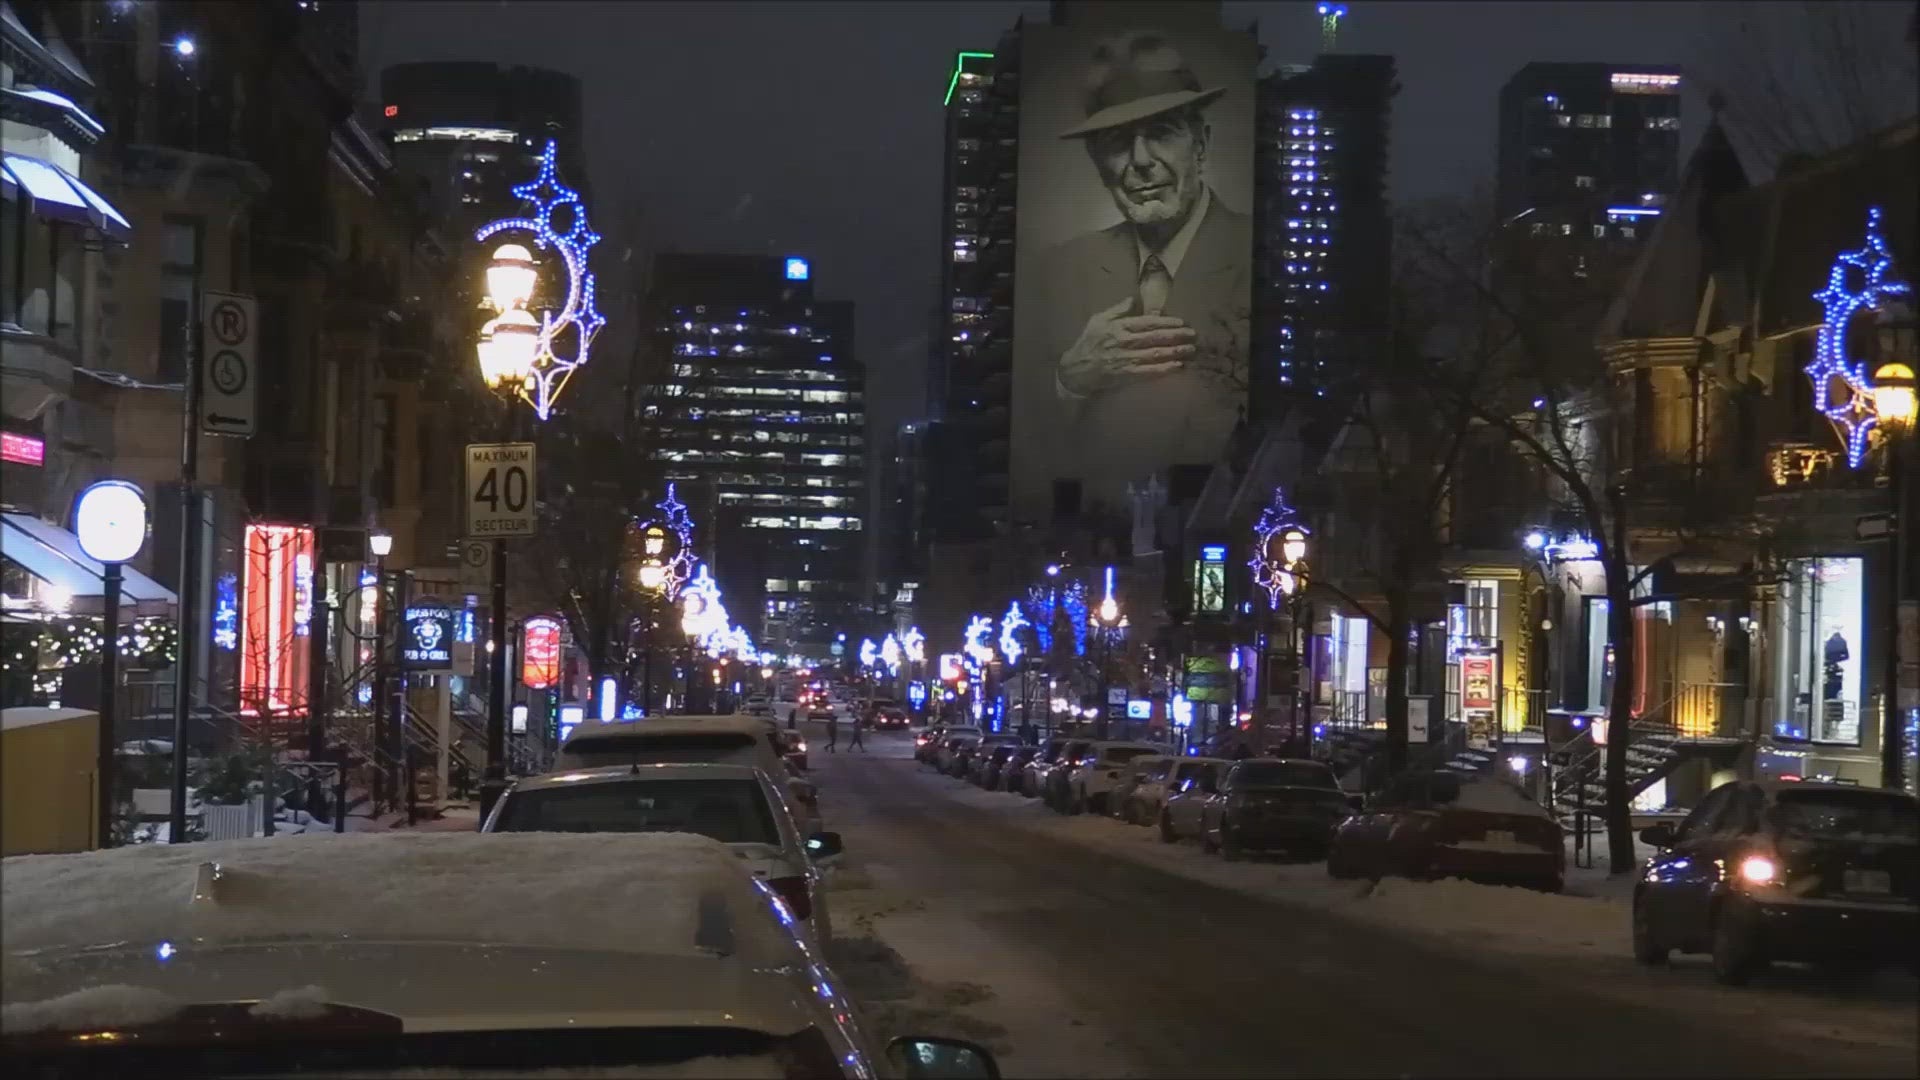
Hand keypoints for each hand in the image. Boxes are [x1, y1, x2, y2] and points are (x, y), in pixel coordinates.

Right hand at [1058, 296, 1195, 396]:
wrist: (1076, 370)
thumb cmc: (1089, 342)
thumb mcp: (1098, 320)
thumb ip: (1117, 309)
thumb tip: (1134, 298)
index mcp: (1119, 327)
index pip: (1147, 322)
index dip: (1166, 321)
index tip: (1182, 322)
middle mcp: (1125, 342)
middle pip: (1156, 338)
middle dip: (1177, 335)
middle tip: (1193, 334)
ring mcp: (1127, 359)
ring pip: (1156, 354)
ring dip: (1176, 351)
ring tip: (1191, 349)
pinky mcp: (1127, 375)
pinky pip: (1150, 372)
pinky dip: (1165, 369)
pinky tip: (1178, 366)